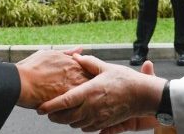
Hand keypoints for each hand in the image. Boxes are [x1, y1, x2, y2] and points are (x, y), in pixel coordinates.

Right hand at [16, 47, 89, 108]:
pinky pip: (79, 105)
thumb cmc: (32, 68)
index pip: (92, 69)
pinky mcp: (68, 101)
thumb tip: (80, 48)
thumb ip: (68, 52)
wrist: (20, 83)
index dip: (91, 76)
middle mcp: (76, 75)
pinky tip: (71, 109)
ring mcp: (73, 88)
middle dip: (91, 87)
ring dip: (85, 98)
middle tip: (85, 92)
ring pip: (87, 95)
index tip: (87, 80)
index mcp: (73, 63)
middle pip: (92, 83)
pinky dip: (77, 107)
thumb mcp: (50, 54)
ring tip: (78, 101)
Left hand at [37, 54, 165, 130]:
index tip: (40, 109)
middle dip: (54, 116)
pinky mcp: (105, 123)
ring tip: (60, 115)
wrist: (143, 96)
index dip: (50, 106)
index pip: (65, 101)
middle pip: (66, 117)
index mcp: (90, 91)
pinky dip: (79, 125)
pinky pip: (87, 128)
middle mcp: (92, 107)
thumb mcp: (106, 67)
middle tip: (47, 113)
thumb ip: (89, 63)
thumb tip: (76, 56)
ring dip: (66, 121)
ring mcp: (98, 117)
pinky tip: (78, 119)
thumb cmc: (126, 79)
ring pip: (75, 124)